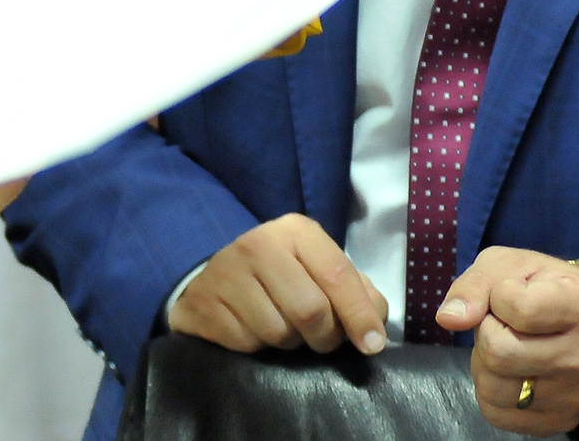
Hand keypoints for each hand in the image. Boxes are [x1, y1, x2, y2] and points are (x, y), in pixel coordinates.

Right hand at [168, 213, 387, 355]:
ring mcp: (227, 272)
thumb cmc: (281, 275)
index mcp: (296, 231)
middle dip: (325, 337)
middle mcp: (259, 243)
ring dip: (289, 343)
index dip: (359, 314)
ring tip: (283, 328)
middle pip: (311, 311)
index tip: (373, 344)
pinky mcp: (203, 302)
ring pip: (279, 333)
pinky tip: (253, 329)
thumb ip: (355, 292)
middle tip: (321, 338)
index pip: (337, 274)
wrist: (215, 277)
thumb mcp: (319, 270)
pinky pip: (247, 343)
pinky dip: (258, 347)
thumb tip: (374, 328)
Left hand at [439, 246, 578, 436]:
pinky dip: (490, 391)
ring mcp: (575, 394)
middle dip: (486, 333)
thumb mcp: (507, 266)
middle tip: (504, 324)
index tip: (513, 293)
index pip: (518, 308)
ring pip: (494, 388)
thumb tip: (448, 319)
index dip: (499, 297)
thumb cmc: (539, 287)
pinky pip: (496, 412)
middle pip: (499, 353)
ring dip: (484, 364)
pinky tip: (511, 372)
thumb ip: (473, 286)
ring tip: (507, 346)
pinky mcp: (561, 420)